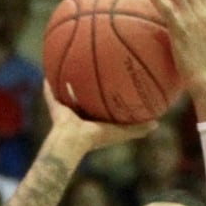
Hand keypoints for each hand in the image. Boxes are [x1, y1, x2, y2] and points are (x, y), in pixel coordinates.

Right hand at [41, 79, 156, 152]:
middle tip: (92, 68)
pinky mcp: (54, 107)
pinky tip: (48, 71)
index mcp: (93, 121)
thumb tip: (157, 123)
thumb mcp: (121, 132)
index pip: (100, 105)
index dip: (105, 95)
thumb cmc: (97, 137)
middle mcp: (79, 115)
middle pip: (83, 96)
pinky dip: (48, 85)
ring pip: (66, 93)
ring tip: (69, 65)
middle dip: (86, 85)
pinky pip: (50, 94)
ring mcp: (65, 111)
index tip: (113, 83)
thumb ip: (137, 129)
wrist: (73, 140)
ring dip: (67, 82)